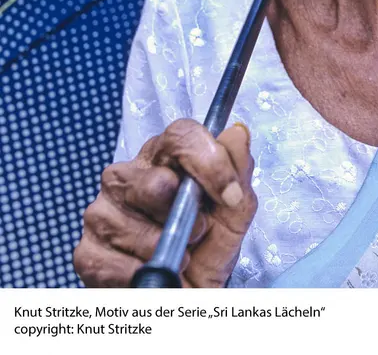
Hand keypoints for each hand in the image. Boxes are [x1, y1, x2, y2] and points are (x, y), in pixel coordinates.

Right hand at [74, 119, 256, 287]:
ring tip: (179, 256)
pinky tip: (153, 272)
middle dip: (184, 214)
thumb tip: (237, 133)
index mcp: (166, 157)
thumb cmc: (210, 246)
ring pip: (130, 225)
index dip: (208, 162)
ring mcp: (103, 211)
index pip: (180, 135)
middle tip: (198, 232)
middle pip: (152, 182)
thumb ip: (238, 170)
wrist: (190, 295)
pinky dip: (139, 274)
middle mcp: (129, 176)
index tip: (230, 194)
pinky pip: (110, 261)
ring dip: (163, 248)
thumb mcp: (236, 209)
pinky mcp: (87, 251)